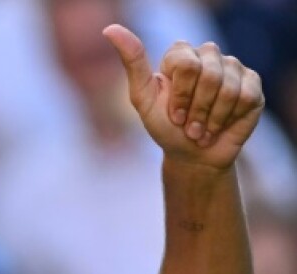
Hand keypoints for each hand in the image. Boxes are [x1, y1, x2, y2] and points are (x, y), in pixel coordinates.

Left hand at [104, 25, 263, 169]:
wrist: (192, 156)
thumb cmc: (166, 127)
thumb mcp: (143, 99)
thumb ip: (132, 63)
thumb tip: (110, 29)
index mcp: (182, 55)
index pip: (186, 64)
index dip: (180, 95)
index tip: (173, 115)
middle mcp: (209, 56)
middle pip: (209, 75)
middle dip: (196, 110)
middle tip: (188, 126)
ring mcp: (233, 68)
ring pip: (228, 88)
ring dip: (211, 119)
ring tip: (202, 130)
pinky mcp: (252, 84)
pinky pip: (245, 97)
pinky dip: (228, 119)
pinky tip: (221, 126)